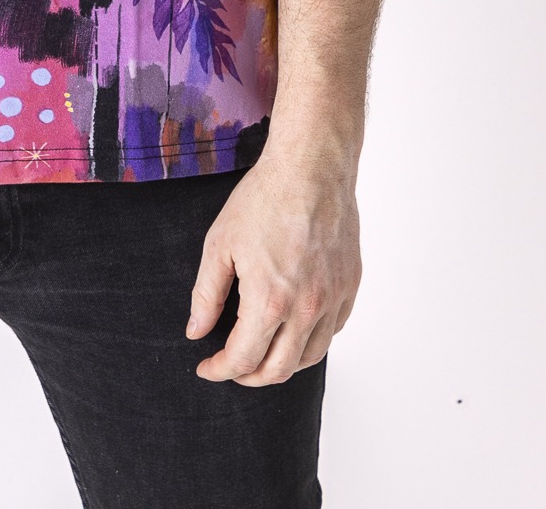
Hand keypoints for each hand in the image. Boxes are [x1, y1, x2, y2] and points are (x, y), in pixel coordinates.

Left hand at [186, 145, 361, 384]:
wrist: (311, 167)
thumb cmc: (264, 199)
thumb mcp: (220, 244)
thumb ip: (206, 294)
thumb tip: (196, 332)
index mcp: (270, 300)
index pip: (243, 359)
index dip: (220, 370)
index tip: (206, 367)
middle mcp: (307, 308)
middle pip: (279, 370)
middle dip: (249, 376)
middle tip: (231, 367)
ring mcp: (333, 298)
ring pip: (310, 356)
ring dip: (282, 365)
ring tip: (262, 354)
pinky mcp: (349, 285)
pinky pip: (332, 330)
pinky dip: (311, 341)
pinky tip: (294, 329)